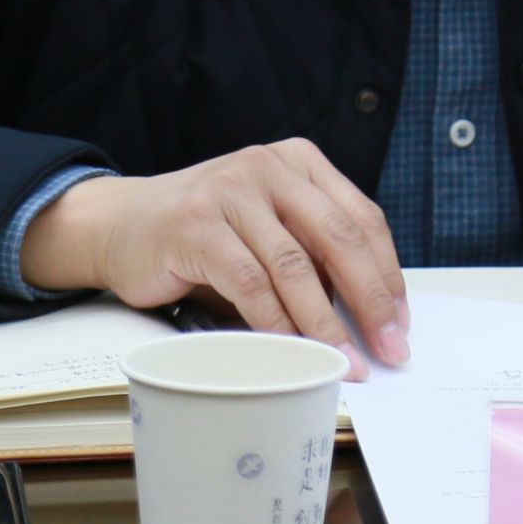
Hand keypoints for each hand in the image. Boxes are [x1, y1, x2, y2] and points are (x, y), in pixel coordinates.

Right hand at [19, 140, 409, 378]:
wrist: (121, 224)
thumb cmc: (205, 233)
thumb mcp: (268, 225)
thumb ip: (311, 251)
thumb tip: (368, 315)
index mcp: (298, 161)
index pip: (361, 218)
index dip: (386, 274)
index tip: (400, 323)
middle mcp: (268, 166)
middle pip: (338, 237)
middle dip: (369, 300)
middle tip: (387, 348)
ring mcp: (231, 191)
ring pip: (294, 265)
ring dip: (325, 323)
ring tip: (343, 362)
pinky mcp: (197, 224)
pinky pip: (250, 282)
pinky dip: (275, 324)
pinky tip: (290, 352)